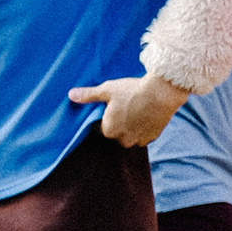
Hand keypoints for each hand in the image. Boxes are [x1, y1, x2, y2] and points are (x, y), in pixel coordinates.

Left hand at [69, 71, 188, 148]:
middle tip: (126, 107)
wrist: (161, 93)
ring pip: (131, 136)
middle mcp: (123, 139)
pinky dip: (144, 129)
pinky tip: (146, 115)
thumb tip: (71, 95)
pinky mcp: (152, 138)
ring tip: (137, 111)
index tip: (113, 107)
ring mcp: (138, 140)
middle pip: (117, 133)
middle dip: (119, 124)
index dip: (107, 117)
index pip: (103, 128)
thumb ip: (89, 95)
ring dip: (131, 128)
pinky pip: (144, 136)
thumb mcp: (107, 90)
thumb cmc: (131, 91)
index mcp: (109, 130)